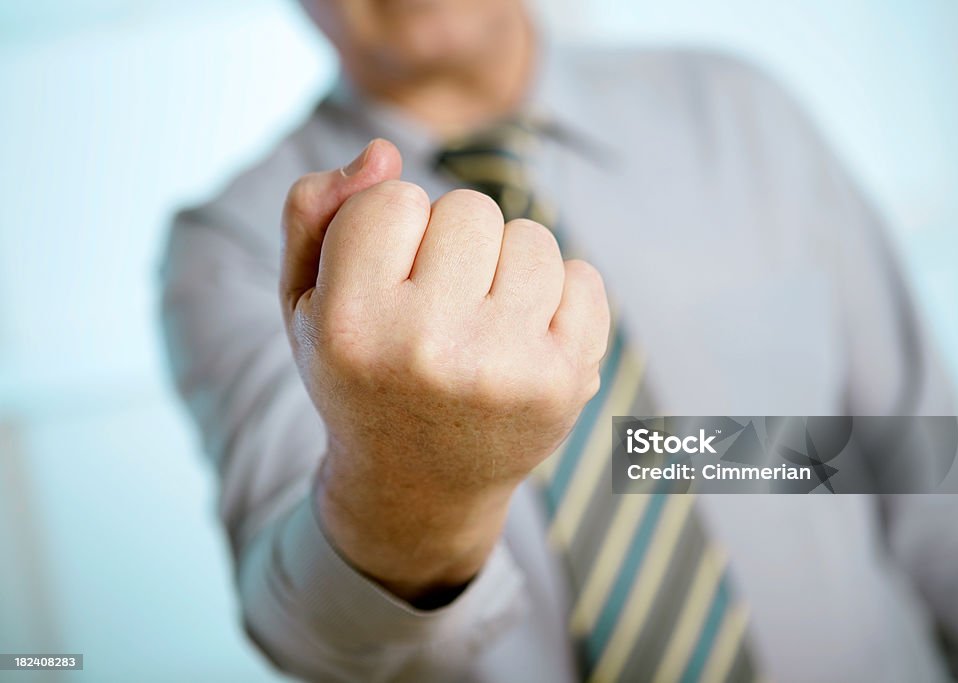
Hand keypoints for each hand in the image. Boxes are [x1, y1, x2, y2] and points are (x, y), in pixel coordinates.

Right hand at [279, 139, 608, 603]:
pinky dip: (558, 298)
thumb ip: (317, 213)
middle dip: (453, 244)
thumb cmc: (360, 377)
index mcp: (351, 327)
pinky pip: (584, 278)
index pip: (394, 197)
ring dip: (508, 267)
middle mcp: (428, 350)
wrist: (418, 487)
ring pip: (532, 237)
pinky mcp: (565, 383)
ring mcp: (505, 369)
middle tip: (436, 308)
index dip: (390, 231)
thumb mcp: (305, 303)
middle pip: (470, 209)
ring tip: (480, 322)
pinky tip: (524, 341)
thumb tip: (384, 152)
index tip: (384, 283)